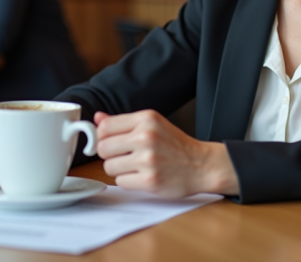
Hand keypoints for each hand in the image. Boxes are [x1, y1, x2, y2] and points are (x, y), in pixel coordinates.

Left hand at [96, 110, 238, 197]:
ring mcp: (148, 160)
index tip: (110, 141)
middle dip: (110, 154)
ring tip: (135, 166)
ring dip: (118, 169)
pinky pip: (121, 182)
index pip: (105, 126)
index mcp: (147, 119)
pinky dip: (128, 181)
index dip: (103, 136)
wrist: (202, 165)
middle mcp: (146, 137)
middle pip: (103, 147)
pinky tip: (142, 176)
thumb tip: (98, 117)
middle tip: (124, 155)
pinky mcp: (150, 181)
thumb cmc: (176, 145)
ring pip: (109, 166)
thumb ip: (124, 122)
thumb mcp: (153, 125)